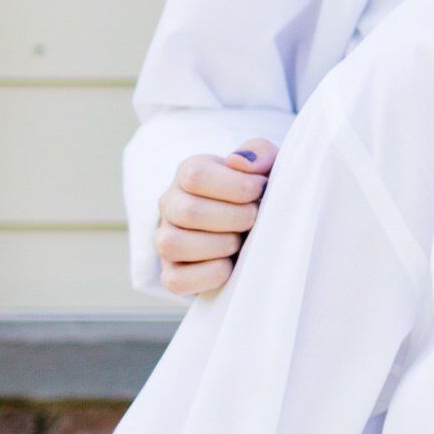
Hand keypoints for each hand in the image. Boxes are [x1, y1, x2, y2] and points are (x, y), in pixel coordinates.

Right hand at [153, 143, 274, 298]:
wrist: (257, 227)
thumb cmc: (260, 193)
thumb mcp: (266, 166)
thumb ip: (259, 153)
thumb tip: (239, 161)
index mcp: (190, 173)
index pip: (196, 175)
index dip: (237, 186)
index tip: (261, 190)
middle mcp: (171, 204)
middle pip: (188, 211)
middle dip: (236, 217)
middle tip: (255, 218)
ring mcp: (166, 239)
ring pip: (172, 244)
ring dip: (220, 245)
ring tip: (241, 241)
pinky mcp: (172, 273)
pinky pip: (176, 280)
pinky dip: (209, 274)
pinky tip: (231, 264)